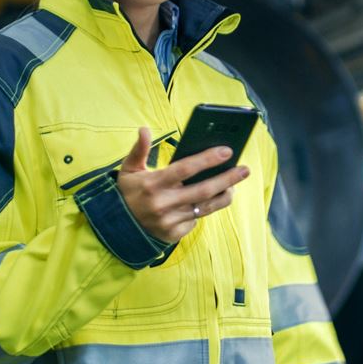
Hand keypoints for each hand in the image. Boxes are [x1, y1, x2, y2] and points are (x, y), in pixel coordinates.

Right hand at [116, 127, 249, 243]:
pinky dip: (203, 210)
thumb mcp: (128, 170)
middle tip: (245, 170)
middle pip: (203, 190)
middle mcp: (163, 203)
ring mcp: (169, 221)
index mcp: (153, 184)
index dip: (208, 159)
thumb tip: (144, 129)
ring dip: (224, 195)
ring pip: (205, 208)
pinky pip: (195, 220)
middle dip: (228, 179)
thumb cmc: (128, 192)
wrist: (117, 227)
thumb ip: (138, 149)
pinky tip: (209, 201)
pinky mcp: (173, 234)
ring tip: (234, 185)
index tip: (227, 150)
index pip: (186, 169)